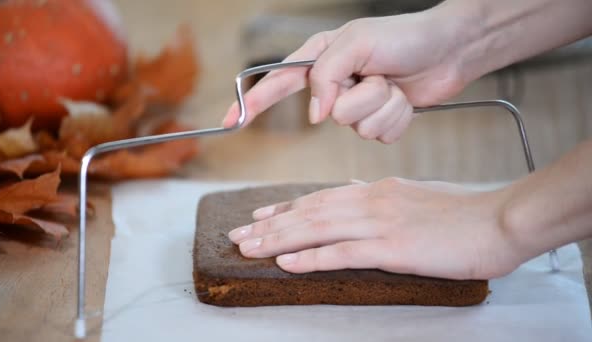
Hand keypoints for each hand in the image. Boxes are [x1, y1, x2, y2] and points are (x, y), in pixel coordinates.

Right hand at [223, 9, 468, 142]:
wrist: (450, 51)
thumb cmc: (405, 37)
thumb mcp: (356, 42)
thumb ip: (325, 75)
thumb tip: (315, 115)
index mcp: (322, 58)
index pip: (279, 82)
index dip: (254, 102)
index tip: (232, 120)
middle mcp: (337, 84)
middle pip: (328, 113)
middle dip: (359, 98)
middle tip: (379, 76)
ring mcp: (358, 106)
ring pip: (357, 128)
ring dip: (383, 106)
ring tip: (395, 84)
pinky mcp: (379, 121)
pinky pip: (379, 135)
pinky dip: (397, 117)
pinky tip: (406, 98)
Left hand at [228, 178, 526, 279]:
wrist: (496, 221)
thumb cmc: (458, 215)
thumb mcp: (413, 197)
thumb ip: (380, 197)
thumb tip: (354, 189)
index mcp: (375, 191)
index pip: (319, 198)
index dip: (284, 209)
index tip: (258, 216)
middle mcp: (370, 201)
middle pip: (309, 213)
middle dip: (269, 225)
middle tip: (238, 235)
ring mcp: (380, 223)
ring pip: (317, 229)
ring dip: (278, 240)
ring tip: (249, 248)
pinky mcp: (392, 248)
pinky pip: (342, 252)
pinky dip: (311, 258)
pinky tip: (287, 263)